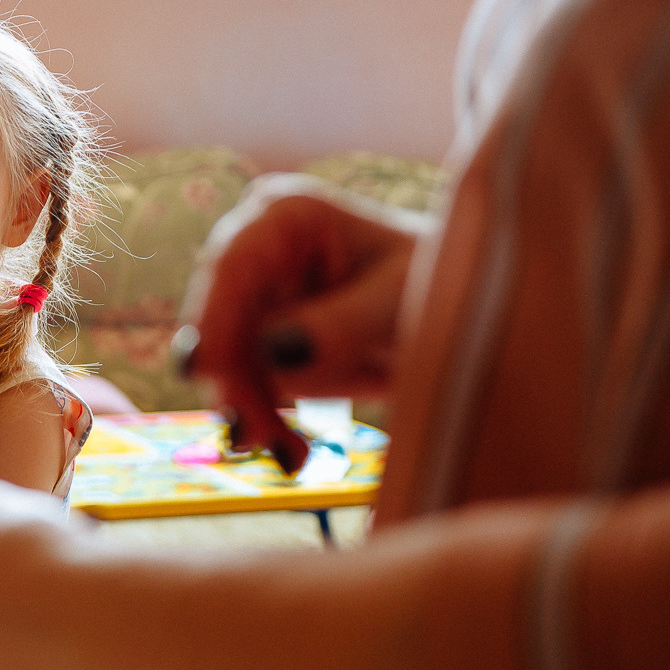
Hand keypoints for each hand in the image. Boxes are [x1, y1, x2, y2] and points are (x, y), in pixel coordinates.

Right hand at [178, 174, 423, 467]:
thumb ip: (344, 324)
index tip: (205, 369)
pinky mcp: (261, 343)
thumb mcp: (406, 303)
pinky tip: (293, 450)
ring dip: (251, 410)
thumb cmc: (451, 290)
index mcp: (290, 216)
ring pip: (225, 363)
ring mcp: (257, 300)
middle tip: (257, 435)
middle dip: (235, 380)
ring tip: (292, 453)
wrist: (465, 324)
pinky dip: (265, 420)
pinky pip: (243, 388)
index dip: (213, 316)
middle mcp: (260, 252)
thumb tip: (274, 351)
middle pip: (218, 319)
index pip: (233, 264)